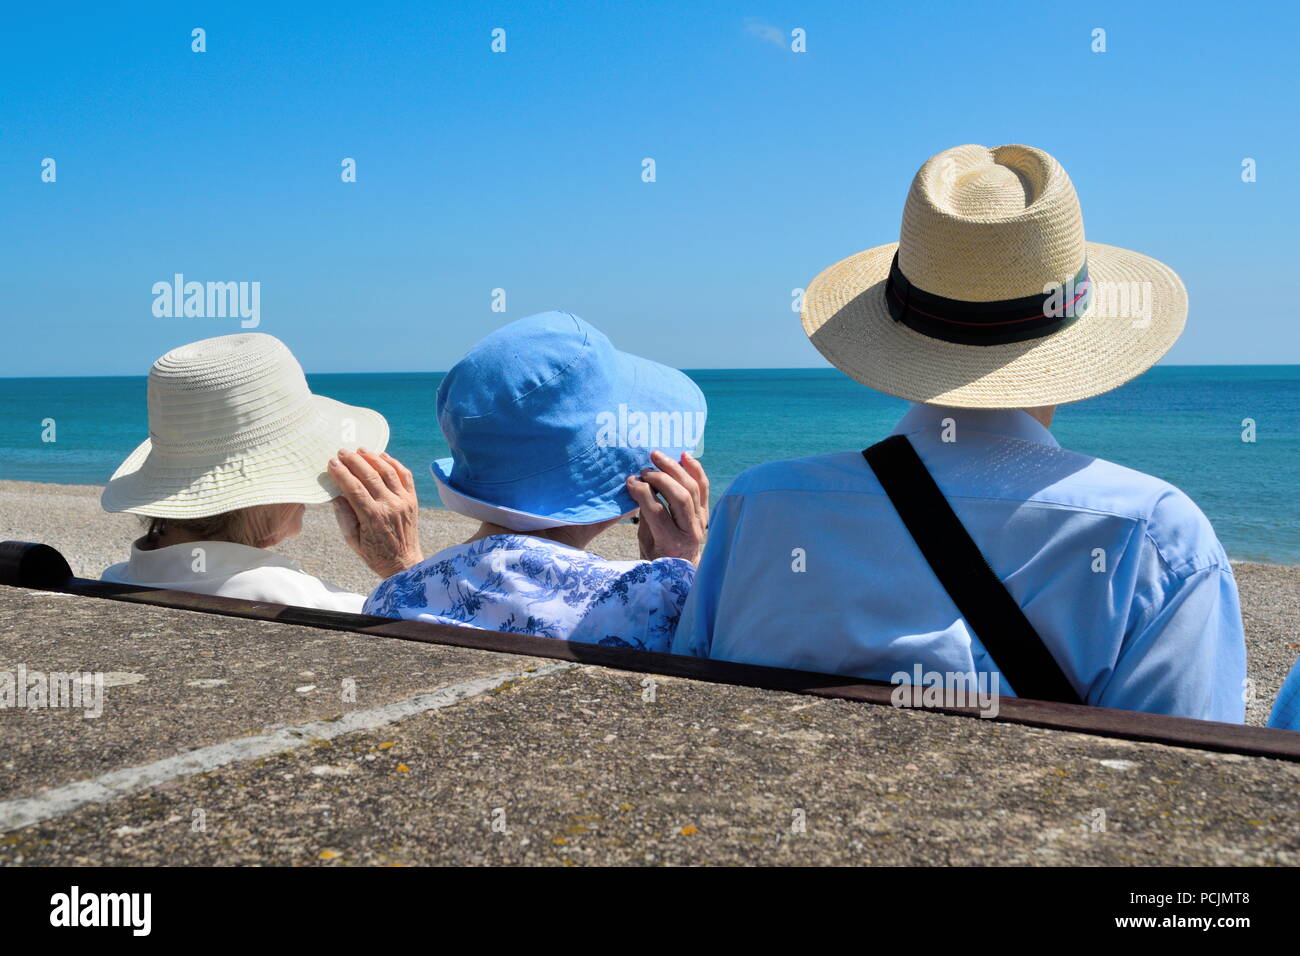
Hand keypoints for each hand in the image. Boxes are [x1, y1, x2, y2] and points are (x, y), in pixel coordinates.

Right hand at [327, 449, 423, 578]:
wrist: (404, 563)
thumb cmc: (374, 554)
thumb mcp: (352, 540)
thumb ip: (344, 516)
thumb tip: (335, 493)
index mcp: (373, 518)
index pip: (354, 488)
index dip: (342, 473)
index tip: (331, 462)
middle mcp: (390, 506)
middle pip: (371, 476)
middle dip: (354, 461)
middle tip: (342, 452)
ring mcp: (404, 501)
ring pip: (388, 472)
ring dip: (373, 458)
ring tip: (360, 450)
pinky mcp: (413, 500)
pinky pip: (405, 475)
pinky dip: (394, 463)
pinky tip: (382, 456)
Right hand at [626, 450, 709, 564]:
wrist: (681, 568)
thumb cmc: (657, 557)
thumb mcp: (645, 542)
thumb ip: (644, 515)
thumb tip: (638, 485)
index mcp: (671, 543)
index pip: (657, 511)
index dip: (642, 492)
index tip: (630, 480)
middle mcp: (691, 531)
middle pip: (679, 496)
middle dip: (660, 478)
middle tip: (643, 470)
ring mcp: (702, 521)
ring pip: (692, 488)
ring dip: (674, 468)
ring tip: (657, 457)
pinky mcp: (706, 512)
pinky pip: (703, 487)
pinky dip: (695, 469)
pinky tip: (684, 456)